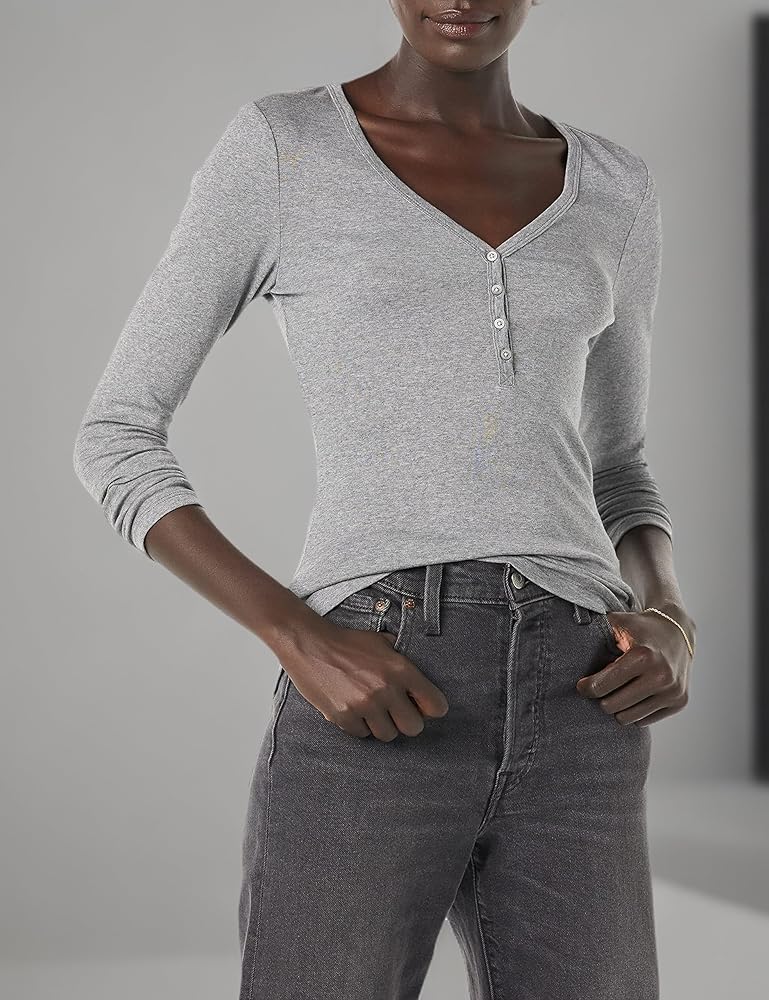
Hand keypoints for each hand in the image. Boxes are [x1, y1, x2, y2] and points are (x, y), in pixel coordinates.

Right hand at [273, 616, 448, 741]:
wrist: (310, 644)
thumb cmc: (347, 643)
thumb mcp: (382, 642)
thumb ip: (403, 662)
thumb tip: (420, 684)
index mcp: (401, 669)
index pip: (436, 705)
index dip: (430, 707)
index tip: (422, 706)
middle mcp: (385, 689)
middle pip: (414, 727)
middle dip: (407, 720)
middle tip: (396, 711)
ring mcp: (364, 705)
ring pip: (388, 735)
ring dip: (382, 725)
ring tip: (372, 709)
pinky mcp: (343, 717)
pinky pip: (362, 734)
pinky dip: (360, 725)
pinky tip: (353, 709)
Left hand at [576, 608, 694, 725]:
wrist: (677, 630)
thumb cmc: (639, 627)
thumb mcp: (616, 623)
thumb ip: (592, 632)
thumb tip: (564, 645)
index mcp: (641, 656)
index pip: (601, 687)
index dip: (586, 688)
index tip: (582, 685)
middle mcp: (660, 676)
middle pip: (612, 707)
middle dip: (602, 698)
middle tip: (600, 688)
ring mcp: (672, 691)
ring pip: (628, 719)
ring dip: (618, 707)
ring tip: (617, 691)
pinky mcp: (680, 702)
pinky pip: (645, 721)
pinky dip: (635, 711)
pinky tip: (635, 694)